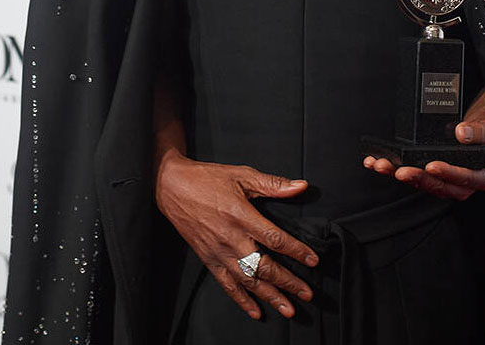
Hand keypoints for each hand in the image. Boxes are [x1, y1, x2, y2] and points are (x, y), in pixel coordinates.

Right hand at [155, 149, 318, 319]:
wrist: (172, 187)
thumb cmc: (208, 178)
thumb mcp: (242, 175)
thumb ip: (272, 184)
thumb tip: (300, 186)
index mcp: (241, 215)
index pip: (274, 238)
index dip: (296, 251)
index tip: (313, 260)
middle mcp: (230, 238)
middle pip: (263, 266)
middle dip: (288, 282)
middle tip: (307, 293)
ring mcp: (218, 251)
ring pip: (247, 280)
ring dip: (269, 296)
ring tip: (289, 309)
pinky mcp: (208, 259)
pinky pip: (226, 284)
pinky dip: (241, 300)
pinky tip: (255, 310)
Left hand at [363, 115, 484, 200]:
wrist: (478, 136)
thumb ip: (478, 132)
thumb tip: (461, 132)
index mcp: (480, 177)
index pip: (465, 178)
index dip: (448, 173)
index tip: (433, 166)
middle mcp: (461, 184)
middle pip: (438, 185)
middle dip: (418, 178)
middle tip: (402, 171)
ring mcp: (443, 182)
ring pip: (421, 183)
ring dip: (399, 174)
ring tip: (383, 165)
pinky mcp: (428, 177)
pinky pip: (411, 176)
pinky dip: (392, 170)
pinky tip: (376, 162)